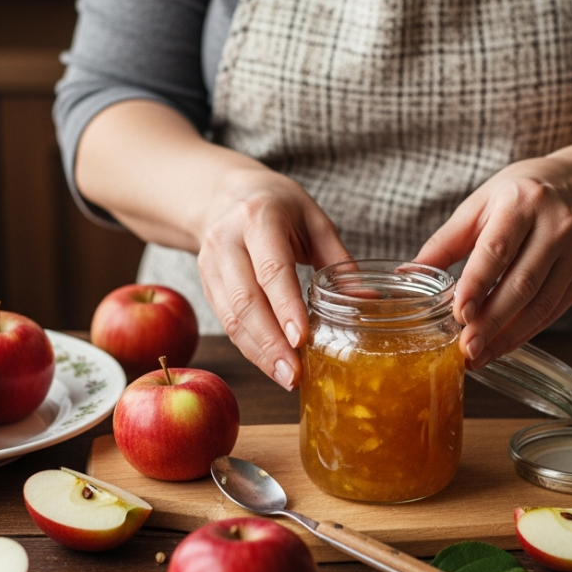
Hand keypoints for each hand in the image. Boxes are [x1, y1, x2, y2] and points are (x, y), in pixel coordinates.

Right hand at [197, 169, 350, 389]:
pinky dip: (249, 346)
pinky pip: (225, 321)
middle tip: (295, 374)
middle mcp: (226, 240)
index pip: (271, 269)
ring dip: (258, 352)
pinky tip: (270, 363)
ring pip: (230, 317)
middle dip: (270, 343)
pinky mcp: (205, 283)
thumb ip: (338, 261)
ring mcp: (210, 263)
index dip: (285, 307)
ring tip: (286, 377)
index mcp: (258, 218)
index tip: (301, 339)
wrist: (224, 194)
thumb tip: (367, 301)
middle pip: (245, 300)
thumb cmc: (277, 206)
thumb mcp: (314, 220)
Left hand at [413, 156, 571, 367]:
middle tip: (466, 348)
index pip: (498, 249)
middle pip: (522, 282)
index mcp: (522, 202)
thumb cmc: (519, 196)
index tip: (459, 314)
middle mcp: (556, 226)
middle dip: (492, 320)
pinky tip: (502, 345)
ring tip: (479, 355)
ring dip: (508, 335)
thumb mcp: (479, 205)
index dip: (478, 284)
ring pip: (541, 303)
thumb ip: (445, 242)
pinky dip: (526, 332)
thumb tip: (407, 274)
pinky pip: (554, 310)